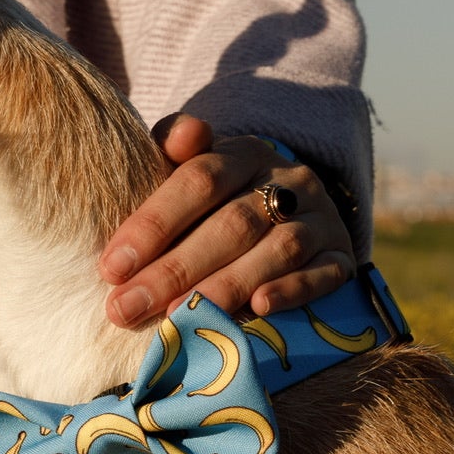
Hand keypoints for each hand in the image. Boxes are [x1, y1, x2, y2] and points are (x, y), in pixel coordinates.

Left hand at [99, 115, 354, 328]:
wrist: (293, 217)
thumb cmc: (219, 205)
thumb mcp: (193, 173)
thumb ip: (172, 151)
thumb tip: (180, 135)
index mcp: (245, 153)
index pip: (199, 181)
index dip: (154, 224)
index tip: (112, 267)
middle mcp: (289, 180)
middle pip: (232, 224)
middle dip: (174, 269)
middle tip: (126, 308)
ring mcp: (321, 219)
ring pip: (278, 250)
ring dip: (226, 286)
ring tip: (179, 318)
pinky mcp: (341, 256)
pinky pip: (324, 274)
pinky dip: (292, 291)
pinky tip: (257, 308)